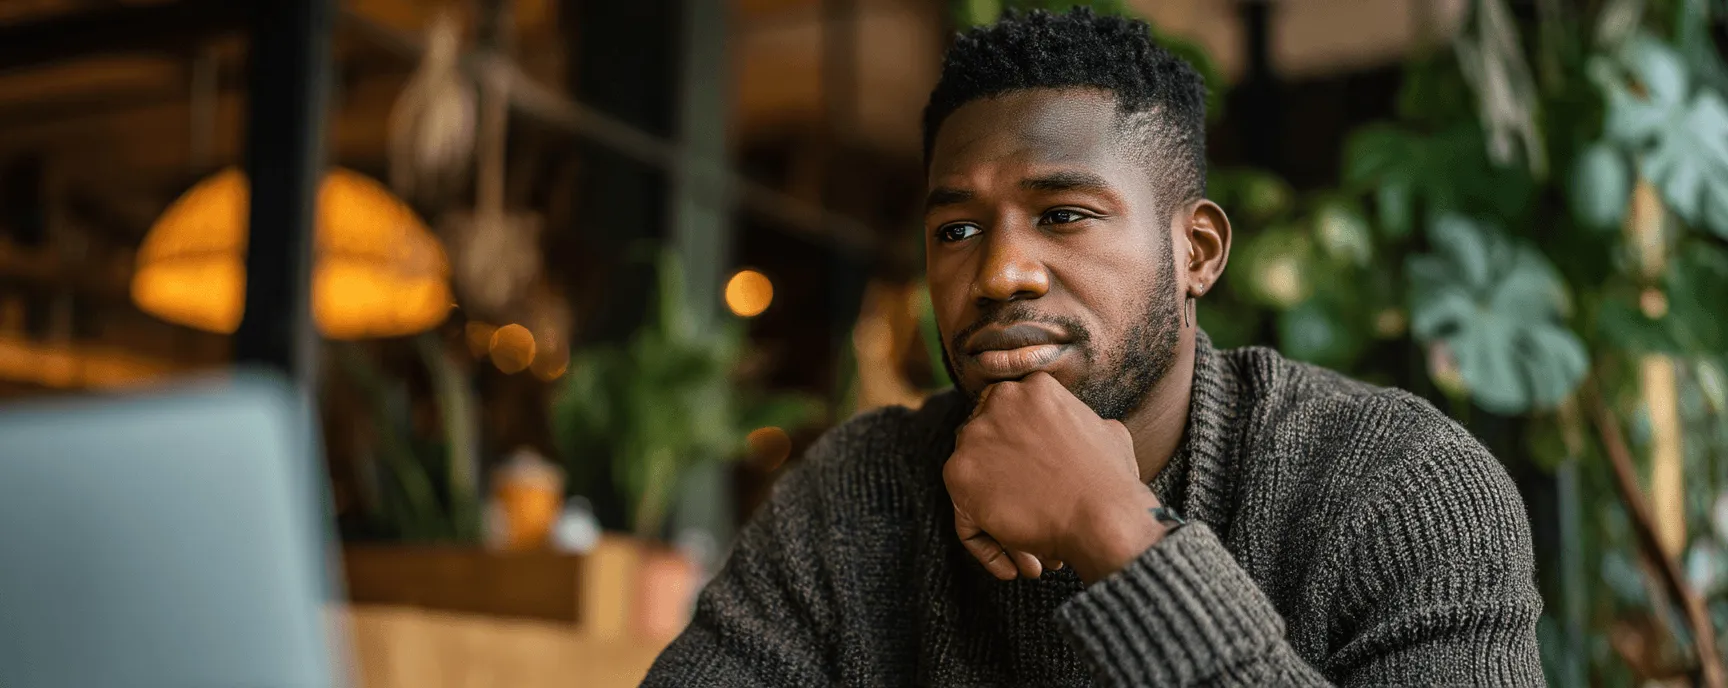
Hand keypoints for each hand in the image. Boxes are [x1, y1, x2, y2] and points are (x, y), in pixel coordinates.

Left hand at [944, 372, 1168, 582]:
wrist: (1104, 516)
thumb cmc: (1112, 481)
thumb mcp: (1107, 432)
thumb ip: (1081, 423)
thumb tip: (1082, 427)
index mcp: (1033, 387)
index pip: (1008, 417)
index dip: (1016, 454)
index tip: (1029, 481)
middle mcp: (998, 402)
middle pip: (987, 449)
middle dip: (1007, 488)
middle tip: (1031, 518)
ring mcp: (974, 437)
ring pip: (976, 484)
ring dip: (1001, 523)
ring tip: (1029, 555)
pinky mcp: (958, 474)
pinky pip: (964, 516)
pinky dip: (987, 547)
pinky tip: (1012, 568)